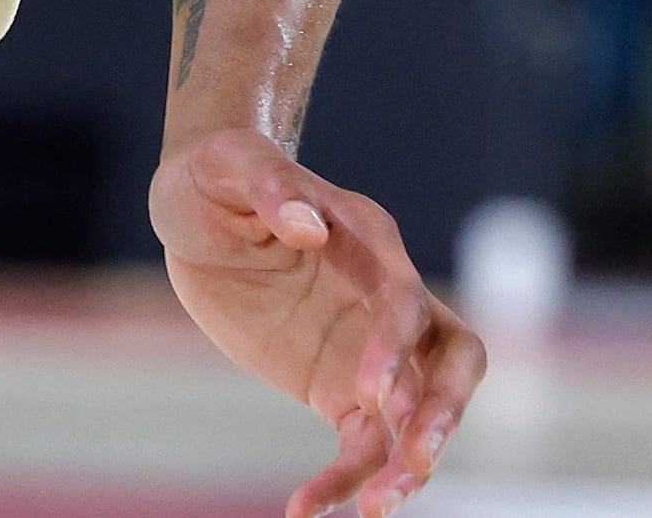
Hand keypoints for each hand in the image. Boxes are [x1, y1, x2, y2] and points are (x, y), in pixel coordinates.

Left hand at [153, 127, 485, 517]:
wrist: (198, 209)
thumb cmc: (220, 175)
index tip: (371, 392)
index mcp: (368, 240)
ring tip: (377, 510)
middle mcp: (386, 298)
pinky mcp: (341, 389)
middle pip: (452, 358)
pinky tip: (304, 511)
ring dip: (409, 463)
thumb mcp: (231, 168)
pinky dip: (344, 481)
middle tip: (417, 457)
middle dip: (444, 408)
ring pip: (417, 414)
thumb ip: (272, 188)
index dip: (396, 346)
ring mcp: (371, 350)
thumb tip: (309, 223)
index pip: (405, 299)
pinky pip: (360, 444)